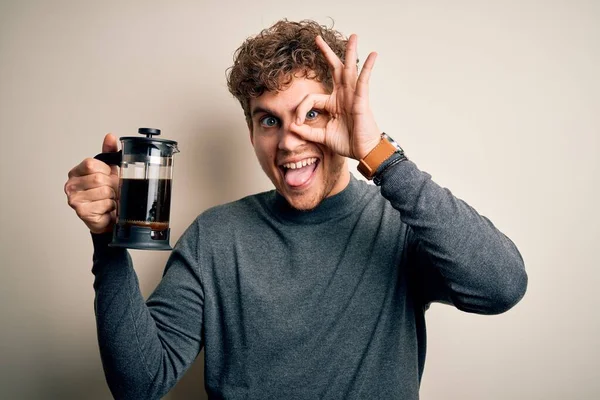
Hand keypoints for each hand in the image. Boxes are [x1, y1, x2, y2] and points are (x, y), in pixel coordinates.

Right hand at [64, 134, 118, 233]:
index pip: (91, 163)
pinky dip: (110, 206)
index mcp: (76, 172)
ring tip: (108, 200)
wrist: (108, 217)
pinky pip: (104, 203)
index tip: (107, 176)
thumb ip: (109, 153)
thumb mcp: (110, 170)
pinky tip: (106, 208)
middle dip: (111, 185)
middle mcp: (71, 185)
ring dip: (112, 196)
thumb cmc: (107, 194)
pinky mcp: (81, 211)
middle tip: (111, 191)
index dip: (105, 170)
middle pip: (99, 178)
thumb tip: (110, 136)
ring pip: (104, 191)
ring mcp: (74, 199)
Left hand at [290, 34, 380, 159]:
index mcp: (333, 103)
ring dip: (350, 52)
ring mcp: (353, 96)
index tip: (296, 123)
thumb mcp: (322, 137)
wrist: (363, 152)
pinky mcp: (362, 100)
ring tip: (353, 36)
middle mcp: (343, 96)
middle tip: (318, 39)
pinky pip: (364, 80)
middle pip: (335, 70)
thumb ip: (307, 132)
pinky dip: (367, 67)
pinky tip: (372, 55)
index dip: (301, 109)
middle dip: (327, 53)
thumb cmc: (347, 143)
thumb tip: (291, 127)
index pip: (311, 98)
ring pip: (350, 69)